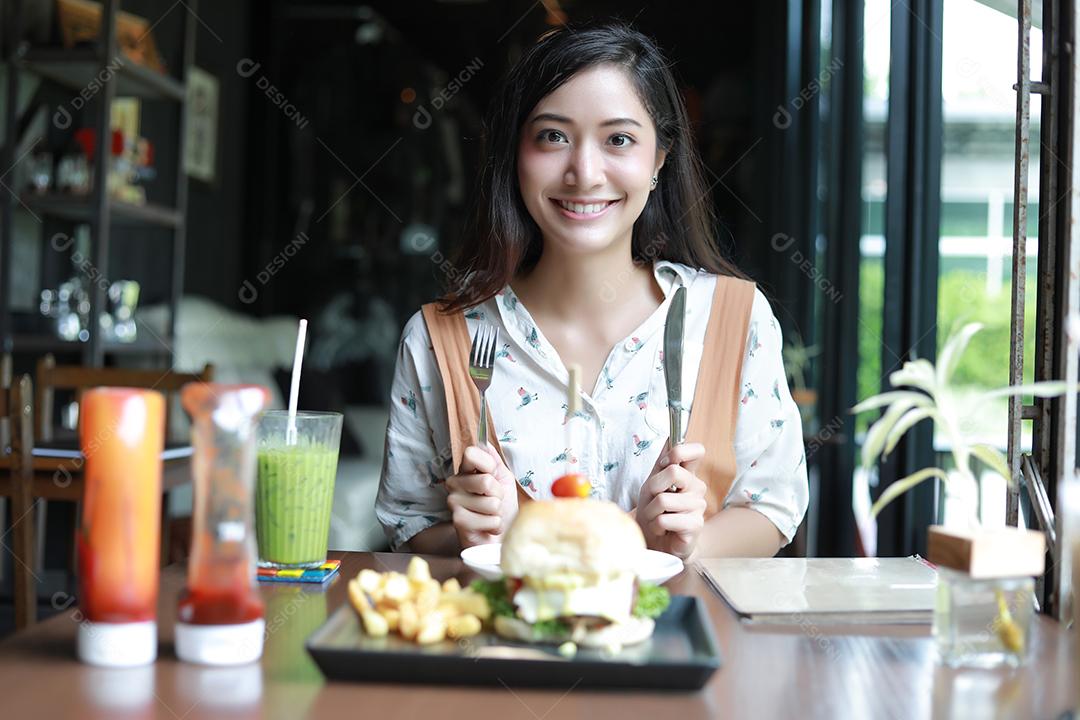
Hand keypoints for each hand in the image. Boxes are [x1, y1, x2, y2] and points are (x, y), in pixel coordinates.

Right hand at [445, 444, 518, 548]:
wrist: (500, 535)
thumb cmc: (501, 507)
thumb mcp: (503, 479)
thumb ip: (494, 461)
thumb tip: (485, 442)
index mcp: (465, 471)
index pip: (471, 453)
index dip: (489, 464)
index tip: (493, 474)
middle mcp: (455, 484)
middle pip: (485, 480)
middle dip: (498, 494)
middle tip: (494, 501)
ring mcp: (454, 503)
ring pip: (490, 502)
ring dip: (497, 512)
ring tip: (490, 515)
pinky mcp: (458, 521)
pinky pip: (490, 519)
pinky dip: (495, 525)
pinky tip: (487, 527)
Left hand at [635, 441, 706, 559]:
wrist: (658, 542)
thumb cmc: (655, 511)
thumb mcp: (652, 484)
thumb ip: (661, 463)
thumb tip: (670, 436)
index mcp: (687, 474)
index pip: (696, 451)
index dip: (679, 452)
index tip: (665, 463)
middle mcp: (697, 487)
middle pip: (673, 472)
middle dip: (653, 487)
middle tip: (653, 500)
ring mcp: (698, 506)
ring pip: (664, 500)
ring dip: (651, 512)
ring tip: (656, 518)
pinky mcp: (695, 525)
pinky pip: (665, 519)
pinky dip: (656, 526)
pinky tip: (662, 530)